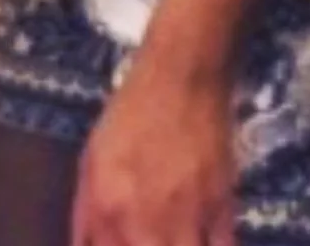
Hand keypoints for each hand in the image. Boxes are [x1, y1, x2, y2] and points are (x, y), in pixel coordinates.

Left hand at [70, 52, 237, 245]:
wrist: (181, 79)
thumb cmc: (130, 115)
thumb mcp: (92, 159)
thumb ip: (86, 214)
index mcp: (108, 209)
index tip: (121, 240)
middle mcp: (145, 222)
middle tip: (147, 236)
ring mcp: (187, 219)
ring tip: (173, 237)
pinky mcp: (222, 209)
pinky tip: (201, 237)